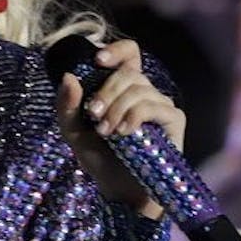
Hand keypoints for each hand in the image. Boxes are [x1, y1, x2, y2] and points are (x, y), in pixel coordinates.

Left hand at [54, 39, 185, 218]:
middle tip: (93, 114)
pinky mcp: (173, 119)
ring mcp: (160, 104)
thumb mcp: (73, 132)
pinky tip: (124, 133)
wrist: (120, 191)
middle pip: (128, 72)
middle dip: (106, 91)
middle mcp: (144, 92)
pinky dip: (133, 116)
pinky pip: (153, 105)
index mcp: (122, 88)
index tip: (98, 60)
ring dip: (116, 109)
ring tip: (106, 132)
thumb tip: (69, 77)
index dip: (116, 50)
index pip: (128, 53)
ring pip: (139, 88)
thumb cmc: (100, 159)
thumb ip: (66, 106)